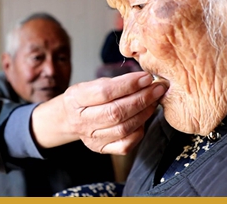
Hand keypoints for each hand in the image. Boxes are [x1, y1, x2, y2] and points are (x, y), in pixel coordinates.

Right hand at [32, 71, 166, 154]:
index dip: (129, 84)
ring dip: (144, 113)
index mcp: (76, 99)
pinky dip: (139, 130)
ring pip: (123, 128)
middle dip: (142, 99)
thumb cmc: (86, 98)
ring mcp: (91, 138)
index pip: (105, 92)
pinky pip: (125, 144)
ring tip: (154, 101)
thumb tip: (145, 79)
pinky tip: (144, 118)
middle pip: (116, 112)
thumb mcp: (93, 83)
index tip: (146, 77)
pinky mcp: (101, 149)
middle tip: (157, 88)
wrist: (69, 119)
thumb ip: (116, 82)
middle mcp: (82, 121)